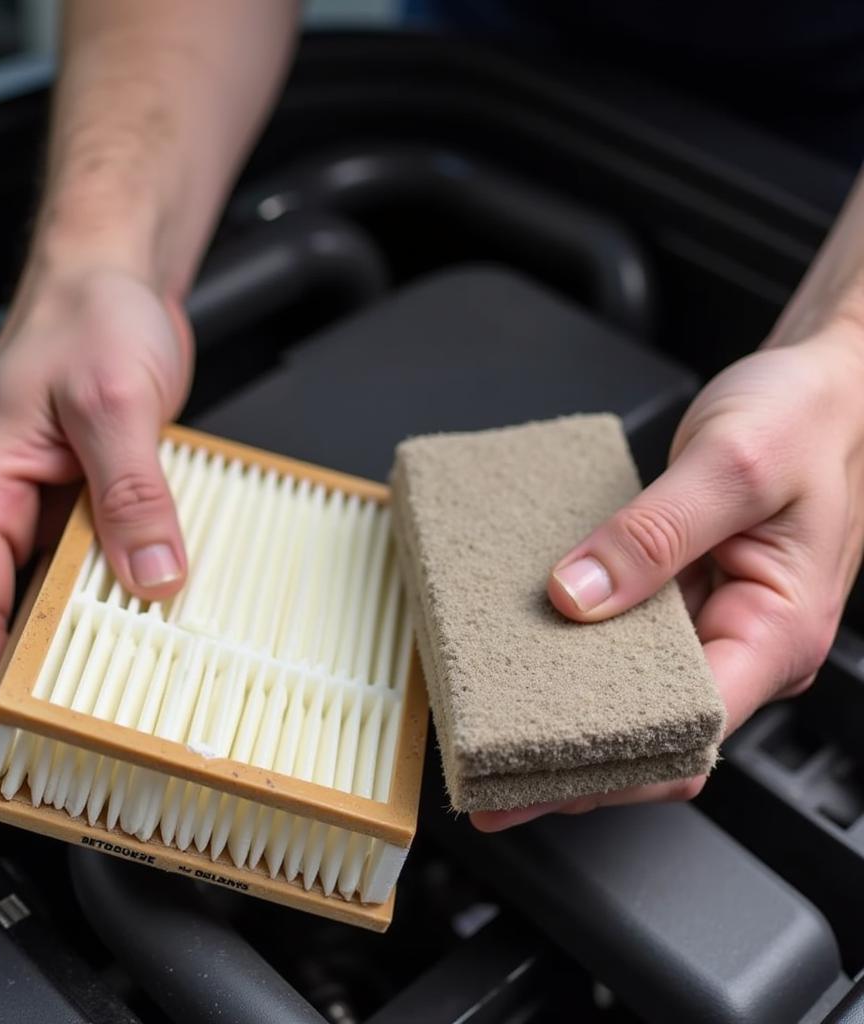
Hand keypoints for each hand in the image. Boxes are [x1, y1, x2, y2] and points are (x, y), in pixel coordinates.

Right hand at [0, 264, 193, 747]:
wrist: (106, 280)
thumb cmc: (91, 318)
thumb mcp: (116, 402)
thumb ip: (131, 491)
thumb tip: (151, 574)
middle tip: (13, 759)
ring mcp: (8, 503)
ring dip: (11, 662)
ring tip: (45, 722)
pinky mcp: (47, 501)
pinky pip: (38, 575)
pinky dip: (50, 618)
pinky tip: (84, 646)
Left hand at [473, 327, 863, 829]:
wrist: (826, 383)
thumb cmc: (807, 419)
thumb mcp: (731, 465)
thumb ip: (654, 534)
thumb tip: (575, 596)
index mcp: (777, 631)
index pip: (689, 737)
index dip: (607, 770)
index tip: (530, 780)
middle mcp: (745, 641)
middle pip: (654, 733)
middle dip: (572, 763)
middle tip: (487, 775)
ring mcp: (712, 620)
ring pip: (634, 693)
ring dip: (566, 713)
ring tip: (490, 728)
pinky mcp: (683, 594)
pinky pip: (625, 640)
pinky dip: (576, 657)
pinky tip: (525, 659)